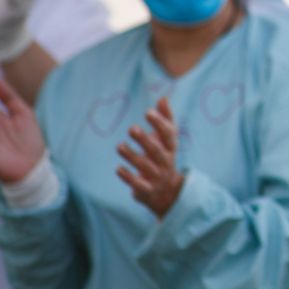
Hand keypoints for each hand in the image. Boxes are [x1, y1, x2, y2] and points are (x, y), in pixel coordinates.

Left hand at [116, 97, 183, 218]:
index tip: (148, 111)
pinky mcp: (146, 190)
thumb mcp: (167, 139)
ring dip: (132, 156)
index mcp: (170, 147)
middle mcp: (165, 161)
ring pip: (145, 167)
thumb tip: (163, 97)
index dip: (159, 123)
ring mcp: (157, 176)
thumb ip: (166, 117)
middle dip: (145, 140)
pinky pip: (138, 184)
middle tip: (132, 128)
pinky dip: (128, 177)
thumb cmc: (164, 156)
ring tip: (120, 146)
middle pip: (156, 151)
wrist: (167, 191)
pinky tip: (118, 168)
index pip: (168, 134)